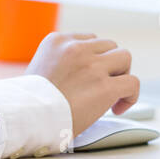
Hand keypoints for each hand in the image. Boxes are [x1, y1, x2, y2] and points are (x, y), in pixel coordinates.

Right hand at [25, 32, 139, 133]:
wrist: (26, 118)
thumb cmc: (28, 102)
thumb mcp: (38, 68)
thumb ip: (58, 63)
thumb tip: (76, 75)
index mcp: (57, 41)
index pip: (90, 40)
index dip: (94, 59)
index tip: (90, 76)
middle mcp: (76, 48)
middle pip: (110, 45)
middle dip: (110, 64)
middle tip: (103, 84)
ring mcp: (92, 66)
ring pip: (125, 57)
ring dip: (122, 74)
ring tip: (113, 93)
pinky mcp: (105, 87)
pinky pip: (132, 83)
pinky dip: (130, 96)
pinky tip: (118, 108)